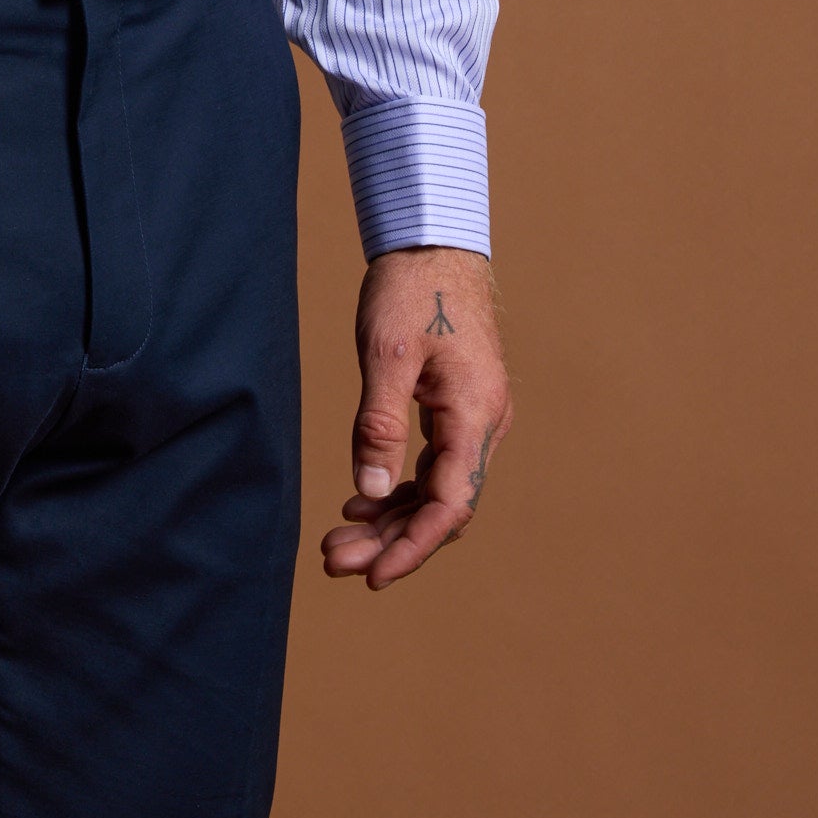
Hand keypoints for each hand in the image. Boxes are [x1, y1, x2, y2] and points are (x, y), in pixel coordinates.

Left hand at [320, 246, 512, 588]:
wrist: (433, 241)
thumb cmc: (411, 289)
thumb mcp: (386, 354)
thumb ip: (379, 424)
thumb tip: (367, 491)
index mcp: (474, 413)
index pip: (450, 504)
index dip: (413, 546)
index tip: (374, 576)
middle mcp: (483, 423)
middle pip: (440, 504)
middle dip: (390, 539)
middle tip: (334, 561)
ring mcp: (472, 417)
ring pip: (434, 487)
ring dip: (391, 517)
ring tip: (339, 540)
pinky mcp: (455, 407)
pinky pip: (432, 464)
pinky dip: (397, 486)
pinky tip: (361, 501)